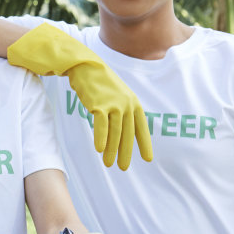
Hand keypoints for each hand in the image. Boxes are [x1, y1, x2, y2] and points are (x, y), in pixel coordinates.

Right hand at [7, 24, 152, 169]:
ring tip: (109, 164)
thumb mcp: (116, 95)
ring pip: (115, 133)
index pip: (141, 127)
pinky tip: (99, 149)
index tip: (147, 158)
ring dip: (112, 150)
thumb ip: (122, 110)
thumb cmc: (99, 83)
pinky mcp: (99, 104)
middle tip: (123, 167)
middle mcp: (127, 104)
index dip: (144, 144)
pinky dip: (101, 138)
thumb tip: (124, 129)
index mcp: (133, 103)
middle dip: (126, 152)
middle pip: (128, 134)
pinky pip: (101, 125)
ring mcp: (114, 104)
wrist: (85, 65)